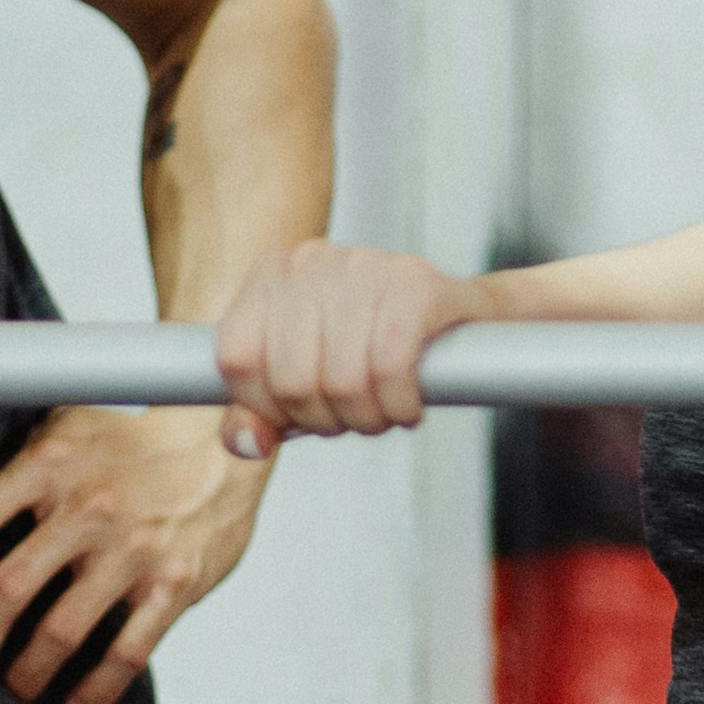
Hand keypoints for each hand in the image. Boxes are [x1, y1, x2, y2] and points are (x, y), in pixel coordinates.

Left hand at [0, 404, 271, 703]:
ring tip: (11, 693)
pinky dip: (96, 689)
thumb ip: (23, 464)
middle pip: (8, 589)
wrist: (227, 437)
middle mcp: (89, 508)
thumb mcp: (70, 425)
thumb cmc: (134, 435)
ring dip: (26, 674)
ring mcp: (132, 550)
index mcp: (53, 465)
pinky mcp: (173, 584)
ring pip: (59, 632)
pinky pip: (126, 652)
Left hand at [208, 239, 486, 452]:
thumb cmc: (373, 347)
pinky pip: (391, 364)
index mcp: (272, 274)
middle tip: (352, 418)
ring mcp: (366, 265)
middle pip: (292, 379)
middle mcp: (313, 261)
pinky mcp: (417, 283)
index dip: (266, 406)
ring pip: (343, 380)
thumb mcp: (304, 377)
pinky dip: (400, 404)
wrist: (467, 318)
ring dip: (368, 420)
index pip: (236, 357)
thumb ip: (257, 414)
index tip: (299, 415)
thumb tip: (250, 442)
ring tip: (384, 414)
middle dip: (325, 421)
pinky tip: (410, 407)